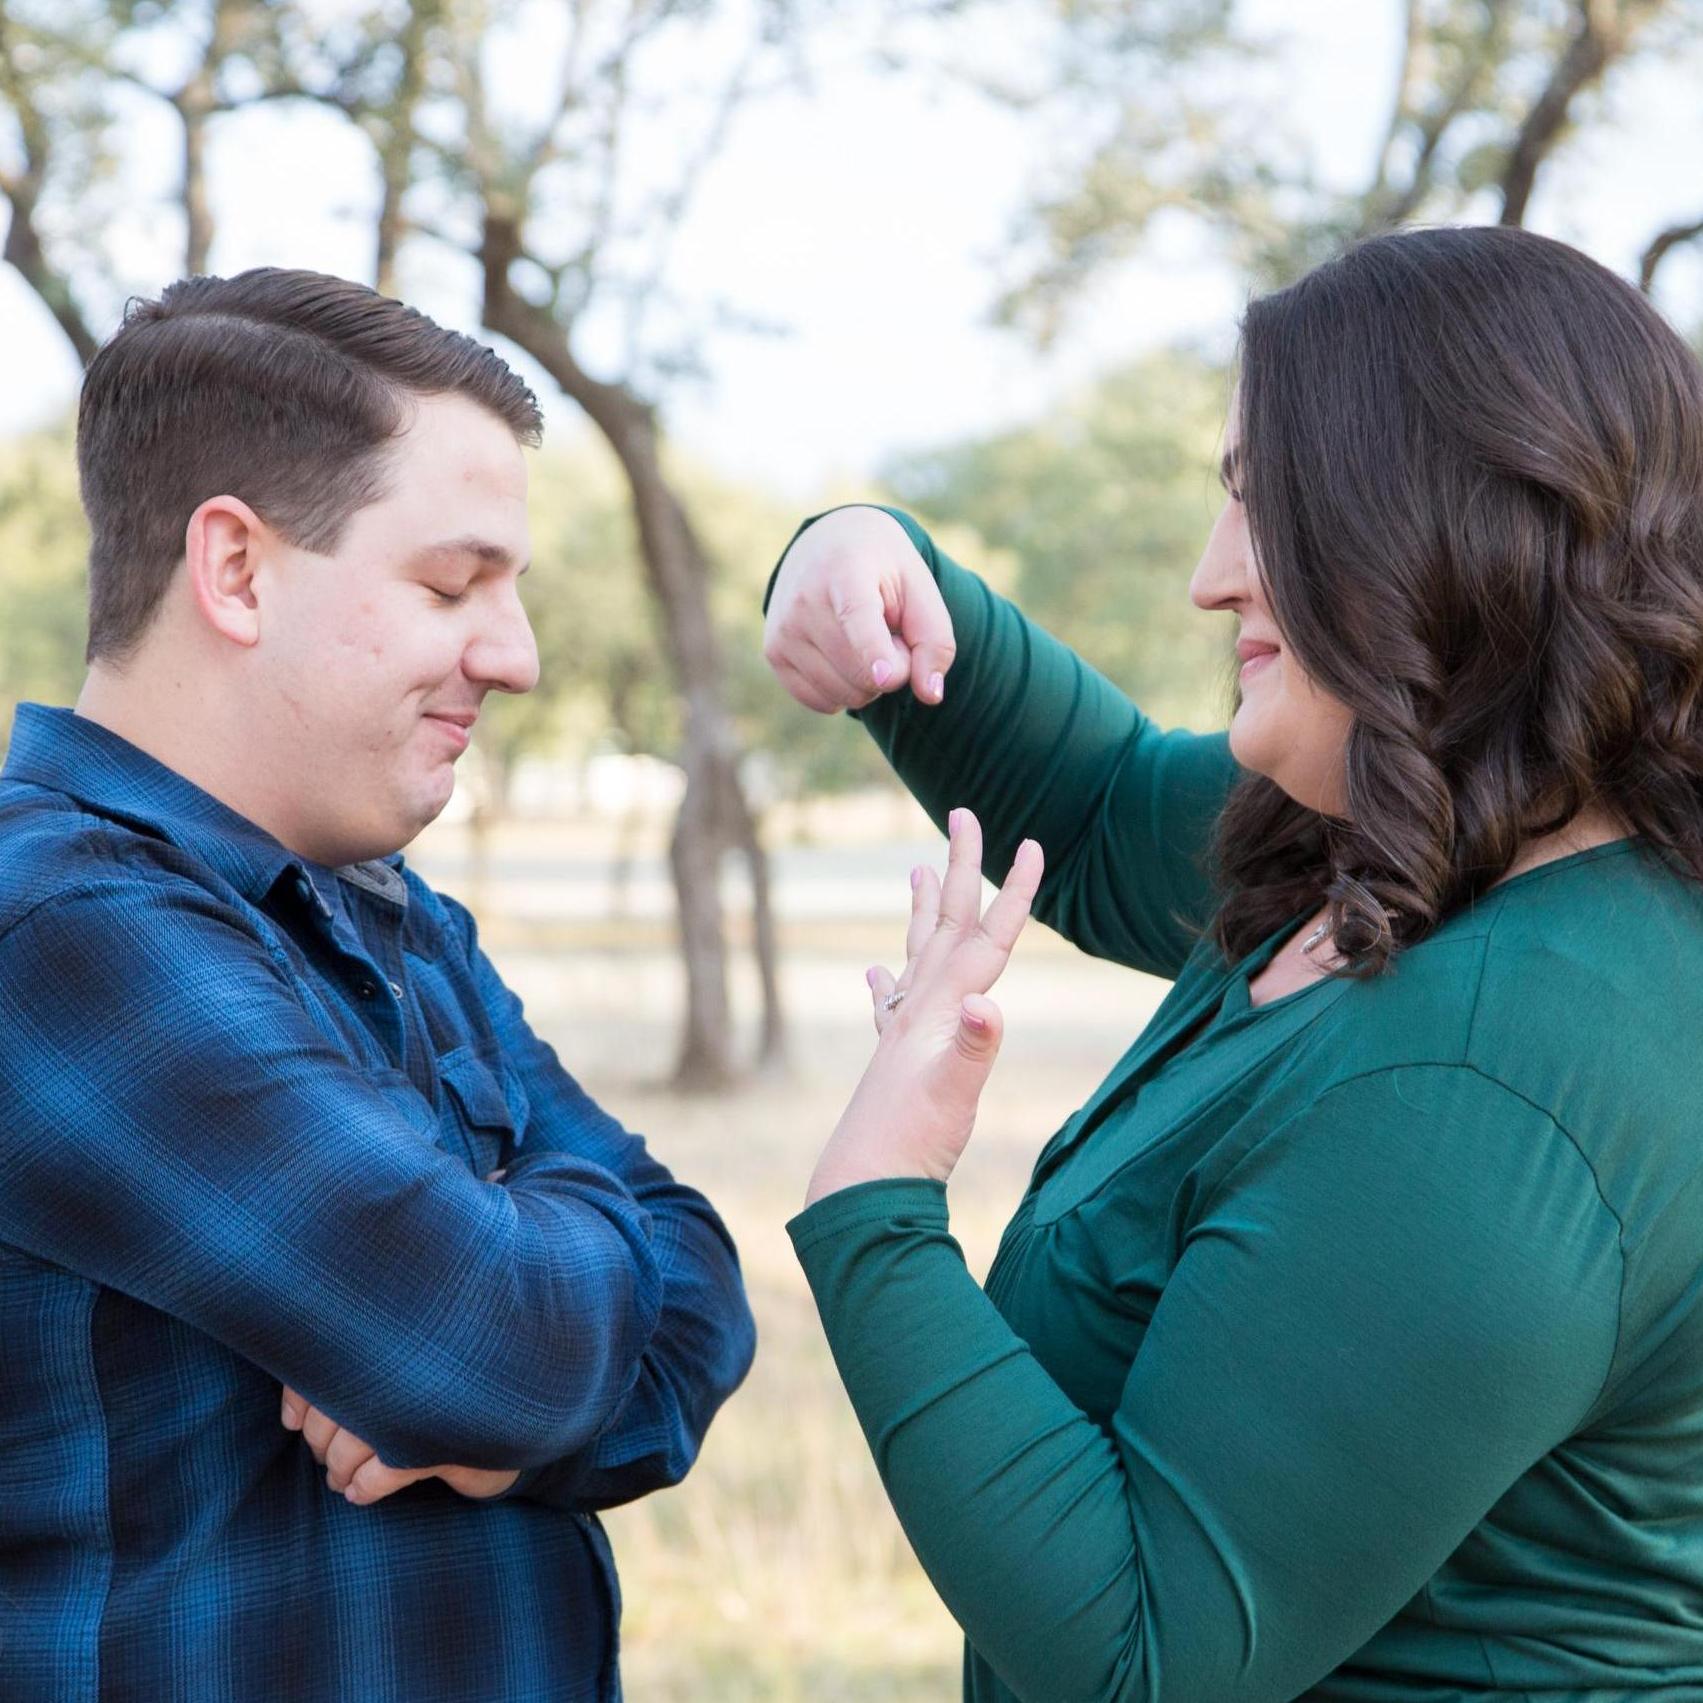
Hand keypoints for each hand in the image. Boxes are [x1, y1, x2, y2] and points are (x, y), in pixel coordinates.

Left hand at [280, 1388, 519, 1506]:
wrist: (521, 1408)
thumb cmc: (449, 1386)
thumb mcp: (402, 1370)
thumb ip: (350, 1372)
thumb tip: (290, 1417)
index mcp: (393, 1340)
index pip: (325, 1367)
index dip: (299, 1400)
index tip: (294, 1422)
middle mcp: (409, 1365)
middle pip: (333, 1411)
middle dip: (320, 1443)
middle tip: (326, 1456)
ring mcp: (432, 1406)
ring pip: (353, 1446)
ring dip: (339, 1470)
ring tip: (341, 1479)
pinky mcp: (450, 1446)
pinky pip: (386, 1472)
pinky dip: (365, 1487)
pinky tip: (362, 1491)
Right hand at [763, 506, 955, 711]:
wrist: (827, 544)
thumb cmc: (883, 572)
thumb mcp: (920, 590)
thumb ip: (935, 642)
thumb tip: (930, 695)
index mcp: (845, 571)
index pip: (857, 620)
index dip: (875, 654)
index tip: (886, 677)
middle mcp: (804, 600)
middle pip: (863, 675)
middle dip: (892, 667)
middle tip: (888, 632)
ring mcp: (783, 629)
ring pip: (845, 696)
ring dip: (868, 681)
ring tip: (862, 639)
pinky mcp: (773, 653)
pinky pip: (822, 703)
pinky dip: (843, 691)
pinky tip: (842, 655)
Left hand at [805, 808, 1042, 1206]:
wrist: (861, 1186)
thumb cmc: (912, 1143)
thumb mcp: (953, 1095)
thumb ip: (974, 1048)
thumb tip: (989, 1004)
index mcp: (941, 1009)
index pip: (986, 938)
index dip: (1013, 892)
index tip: (1031, 842)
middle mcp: (918, 1009)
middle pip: (947, 924)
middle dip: (961, 868)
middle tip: (963, 814)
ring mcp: (902, 1032)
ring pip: (918, 953)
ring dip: (925, 909)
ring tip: (918, 869)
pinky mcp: (894, 1059)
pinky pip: (893, 1003)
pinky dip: (890, 982)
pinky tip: (878, 978)